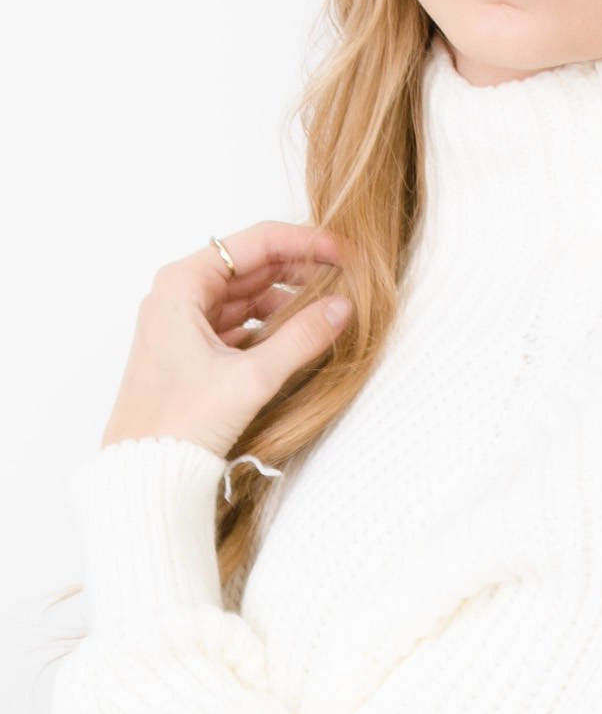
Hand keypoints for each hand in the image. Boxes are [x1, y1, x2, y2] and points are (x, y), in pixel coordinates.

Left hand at [100, 221, 352, 458]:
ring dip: (287, 297)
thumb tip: (342, 308)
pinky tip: (299, 332)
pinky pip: (238, 321)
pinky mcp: (190, 349)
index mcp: (182, 284)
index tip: (344, 252)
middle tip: (346, 278)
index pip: (256, 242)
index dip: (306, 242)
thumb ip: (301, 337)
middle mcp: (178, 294)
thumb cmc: (180, 422)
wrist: (143, 472)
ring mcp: (182, 322)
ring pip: (247, 294)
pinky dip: (270, 322)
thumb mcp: (251, 377)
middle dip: (300, 269)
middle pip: (252, 265)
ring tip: (329, 306)